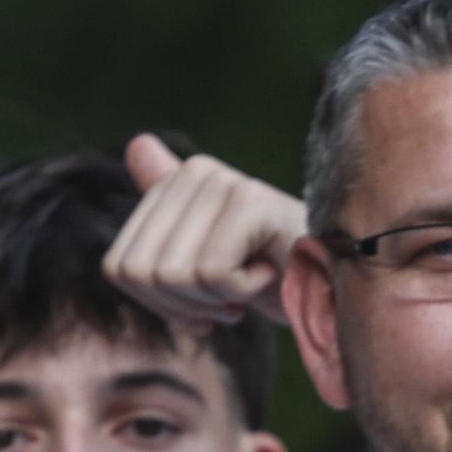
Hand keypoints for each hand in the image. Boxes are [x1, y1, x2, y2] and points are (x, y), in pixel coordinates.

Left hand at [107, 137, 311, 328]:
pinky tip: (267, 275)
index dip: (160, 305)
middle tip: (227, 298)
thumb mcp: (204, 258)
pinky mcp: (249, 203)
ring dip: (215, 300)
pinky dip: (242, 292)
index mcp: (175, 182)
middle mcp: (195, 172)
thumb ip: (164, 220)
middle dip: (185, 306)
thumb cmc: (270, 273)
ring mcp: (222, 183)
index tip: (202, 300)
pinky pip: (212, 275)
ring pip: (174, 276)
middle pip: (142, 275)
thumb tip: (136, 145)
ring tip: (248, 283)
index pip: (119, 268)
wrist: (332, 282)